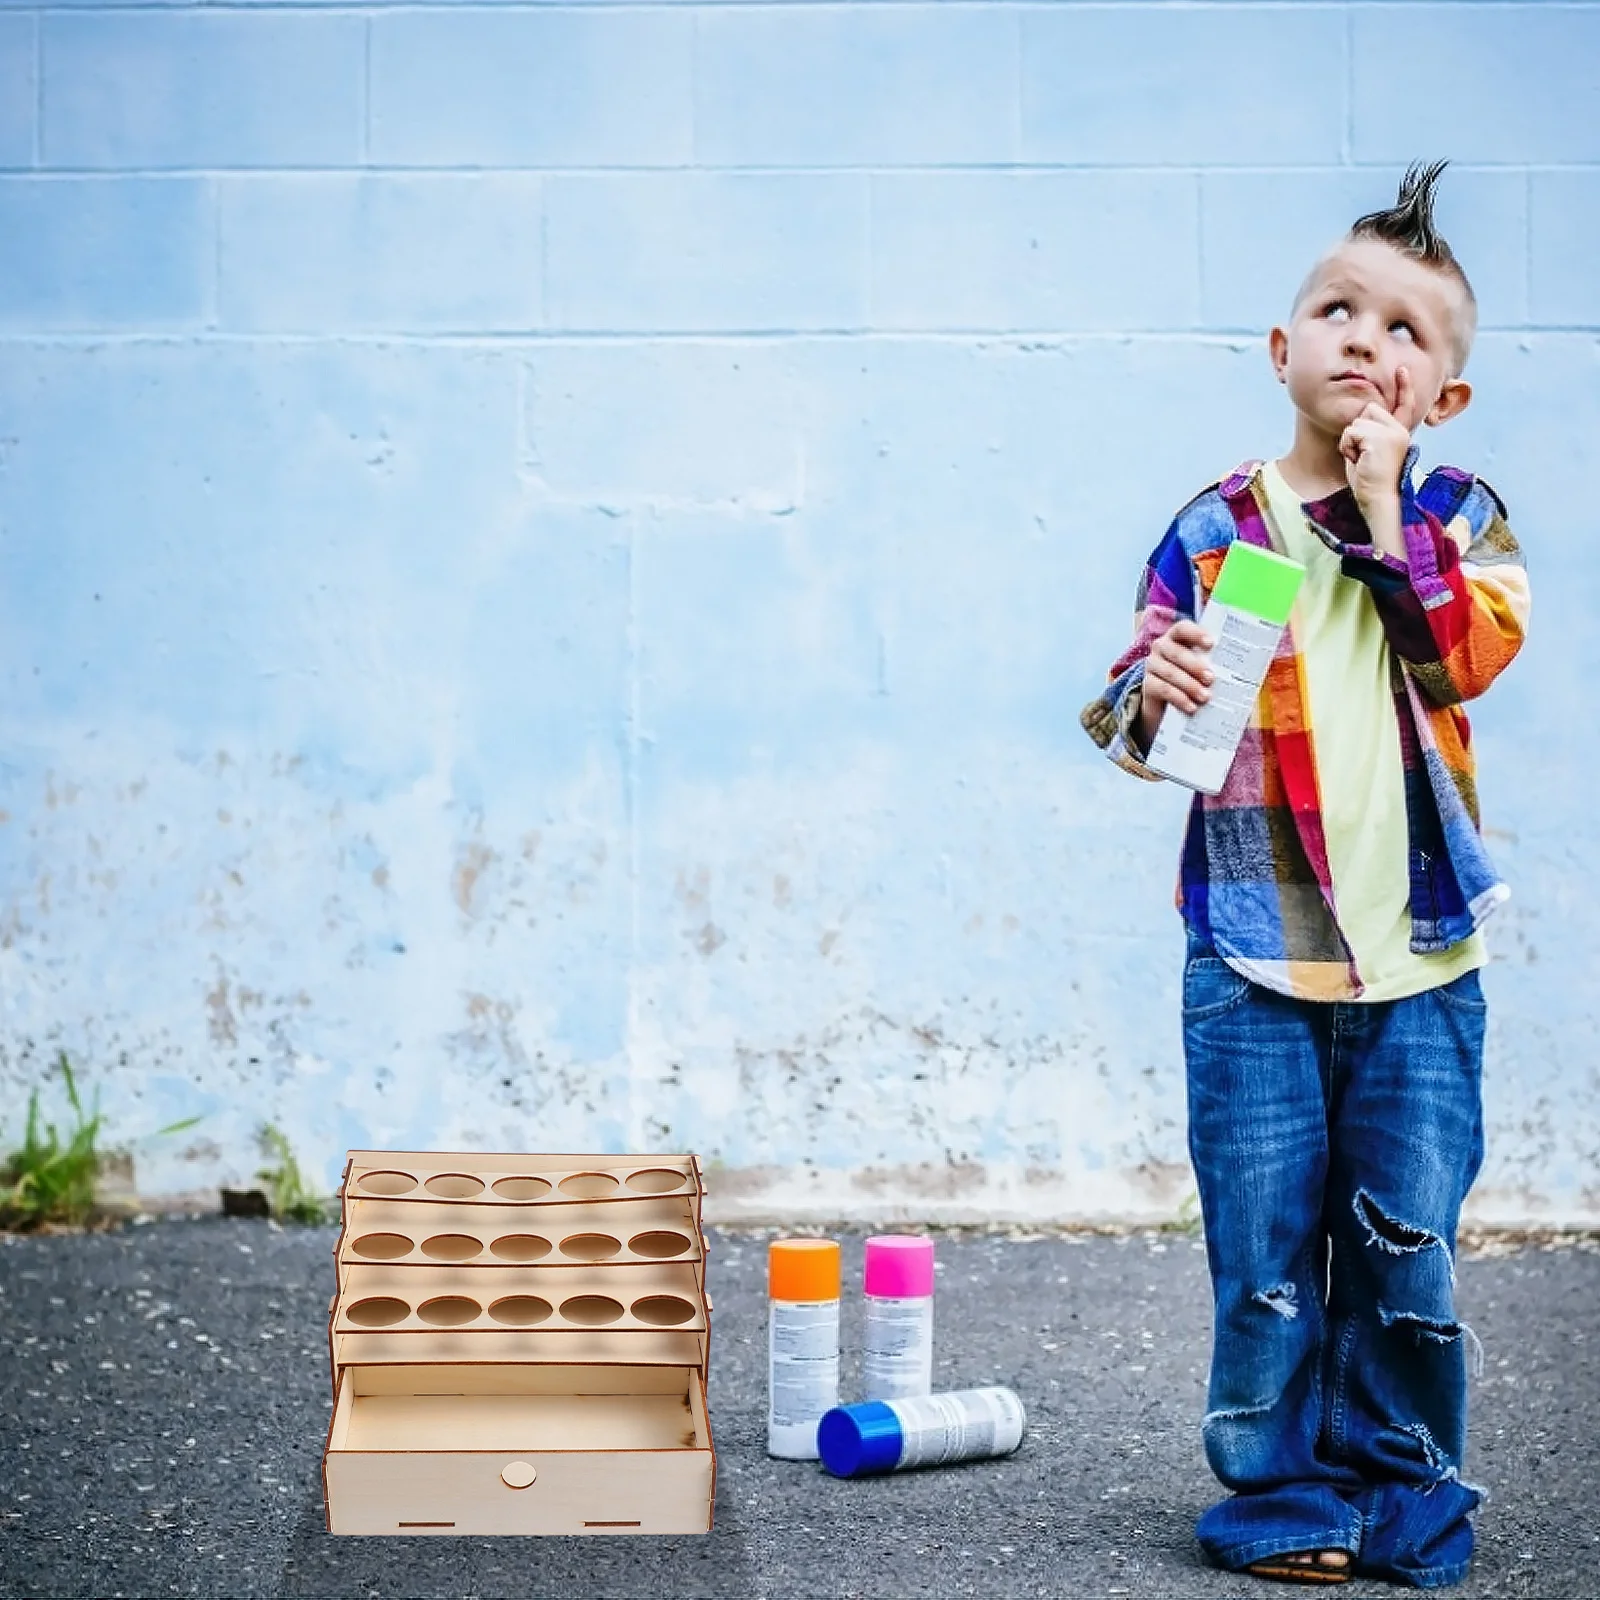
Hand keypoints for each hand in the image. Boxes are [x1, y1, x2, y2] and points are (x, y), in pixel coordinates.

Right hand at [1137, 619, 1213, 748]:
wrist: (1169, 702)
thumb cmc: (1194, 678)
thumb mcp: (1204, 667)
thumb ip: (1217, 663)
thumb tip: (1250, 670)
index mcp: (1177, 637)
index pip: (1182, 628)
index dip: (1195, 633)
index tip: (1211, 643)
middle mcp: (1161, 647)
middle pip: (1176, 652)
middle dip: (1195, 665)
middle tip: (1211, 678)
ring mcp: (1152, 666)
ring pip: (1170, 672)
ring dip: (1189, 685)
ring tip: (1206, 697)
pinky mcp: (1148, 685)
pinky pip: (1163, 689)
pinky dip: (1179, 698)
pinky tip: (1192, 707)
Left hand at [1340, 364, 1419, 524]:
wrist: (1378, 500)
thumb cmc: (1369, 482)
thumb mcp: (1369, 452)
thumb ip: (1368, 434)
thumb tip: (1359, 419)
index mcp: (1399, 432)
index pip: (1402, 405)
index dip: (1403, 388)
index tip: (1402, 369)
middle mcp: (1399, 429)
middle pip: (1368, 410)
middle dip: (1356, 431)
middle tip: (1362, 456)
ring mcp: (1392, 432)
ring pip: (1357, 422)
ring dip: (1350, 442)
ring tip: (1361, 460)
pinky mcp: (1382, 438)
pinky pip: (1351, 432)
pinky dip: (1348, 447)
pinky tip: (1358, 461)